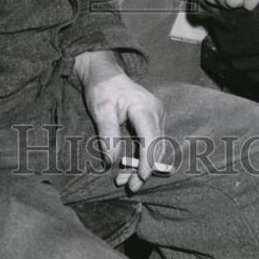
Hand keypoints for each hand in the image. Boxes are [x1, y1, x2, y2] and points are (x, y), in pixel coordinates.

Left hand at [74, 51, 167, 192]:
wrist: (106, 73)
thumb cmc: (103, 89)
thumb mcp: (100, 110)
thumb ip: (108, 135)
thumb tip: (112, 162)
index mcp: (144, 107)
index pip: (151, 139)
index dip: (147, 162)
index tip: (138, 179)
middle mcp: (156, 111)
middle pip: (156, 147)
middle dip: (144, 169)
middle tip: (127, 185)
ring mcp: (158, 115)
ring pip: (156, 147)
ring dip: (143, 165)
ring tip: (124, 179)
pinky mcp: (155, 119)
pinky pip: (153, 142)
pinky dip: (143, 156)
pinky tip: (129, 166)